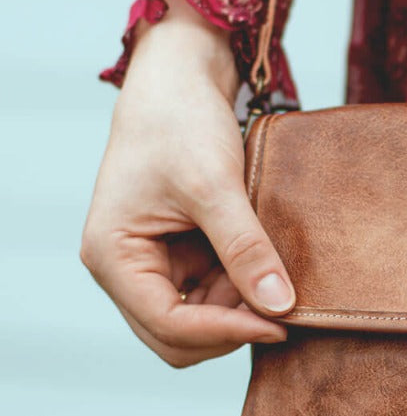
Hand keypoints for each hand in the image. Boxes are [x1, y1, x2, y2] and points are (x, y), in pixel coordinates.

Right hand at [81, 0, 294, 366]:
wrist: (180, 78)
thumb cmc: (181, 121)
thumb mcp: (216, 186)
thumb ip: (246, 248)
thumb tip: (280, 307)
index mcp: (113, 256)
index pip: (168, 325)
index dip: (226, 332)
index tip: (280, 325)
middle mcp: (124, 268)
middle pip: (176, 337)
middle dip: (229, 327)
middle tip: (285, 310)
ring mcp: (149, 262)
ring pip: (197, 319)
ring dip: (238, 309)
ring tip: (279, 279)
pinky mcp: (176, 252)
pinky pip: (209, 291)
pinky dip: (240, 287)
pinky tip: (269, 267)